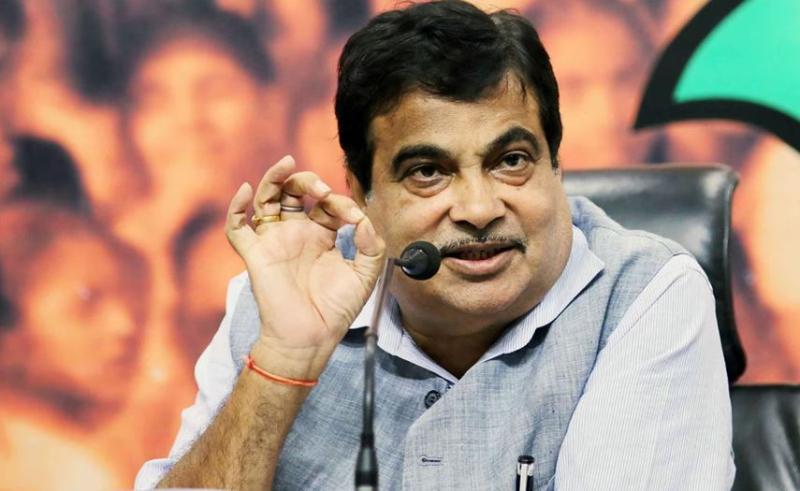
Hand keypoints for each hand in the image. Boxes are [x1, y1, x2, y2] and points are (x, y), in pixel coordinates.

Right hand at [225, 156, 384, 378]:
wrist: (311, 337)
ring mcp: (274, 241)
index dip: (341, 202)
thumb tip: (364, 221)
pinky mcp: (256, 254)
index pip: (327, 205)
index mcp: (322, 236)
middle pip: (294, 192)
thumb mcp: (365, 275)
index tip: (355, 217)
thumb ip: (372, 246)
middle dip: (307, 180)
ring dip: (274, 179)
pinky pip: (237, 227)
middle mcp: (296, 234)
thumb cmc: (336, 310)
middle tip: (322, 189)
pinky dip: (237, 206)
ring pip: (267, 199)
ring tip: (287, 166)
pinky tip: (248, 190)